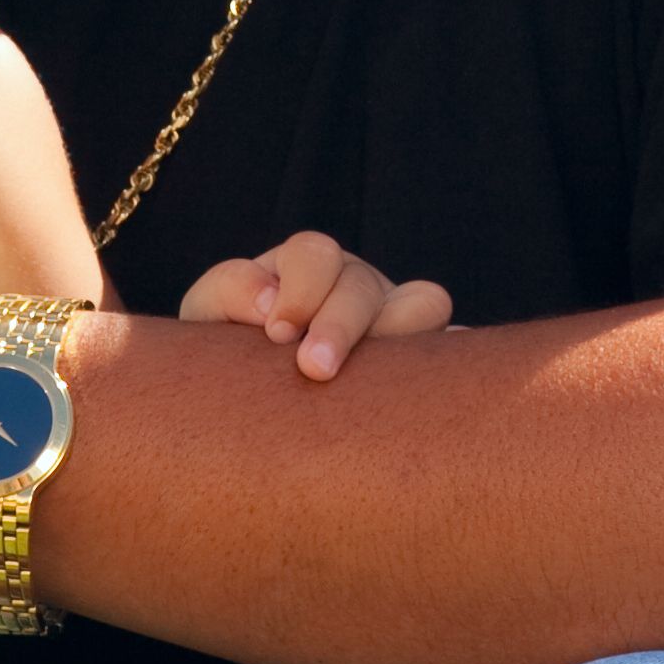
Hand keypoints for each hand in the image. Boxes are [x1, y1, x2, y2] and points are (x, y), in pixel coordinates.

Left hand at [181, 230, 458, 382]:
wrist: (244, 409)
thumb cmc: (225, 355)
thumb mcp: (209, 316)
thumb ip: (229, 292)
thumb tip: (270, 301)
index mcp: (306, 268)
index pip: (315, 254)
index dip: (301, 289)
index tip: (276, 334)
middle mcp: (356, 287)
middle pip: (364, 282)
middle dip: (340, 323)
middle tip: (314, 369)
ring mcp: (396, 322)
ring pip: (423, 304)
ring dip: (398, 332)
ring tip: (367, 381)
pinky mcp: (424, 363)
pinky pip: (455, 345)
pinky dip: (453, 350)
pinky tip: (435, 384)